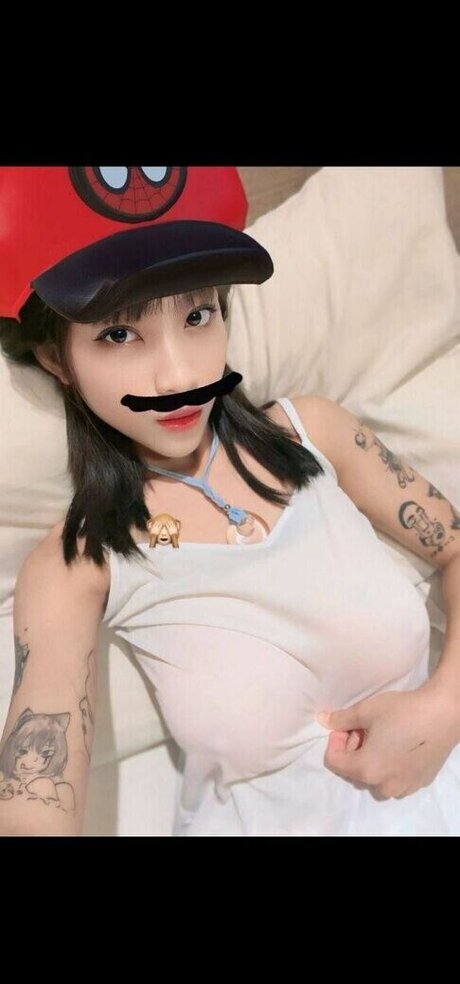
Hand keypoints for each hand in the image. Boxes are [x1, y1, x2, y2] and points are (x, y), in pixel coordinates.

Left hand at [317, 683, 459, 799]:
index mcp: (366, 769)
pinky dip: (390, 765)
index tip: (348, 725)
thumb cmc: (403, 711)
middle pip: (354, 770)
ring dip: (372, 759)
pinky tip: (399, 745)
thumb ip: (341, 719)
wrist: (443, 714)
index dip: (336, 740)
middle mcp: (384, 785)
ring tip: (383, 736)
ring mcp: (404, 787)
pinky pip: (395, 778)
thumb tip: (323, 719)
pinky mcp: (419, 783)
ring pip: (375, 777)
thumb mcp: (366, 710)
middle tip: (365, 728)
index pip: (333, 761)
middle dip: (353, 749)